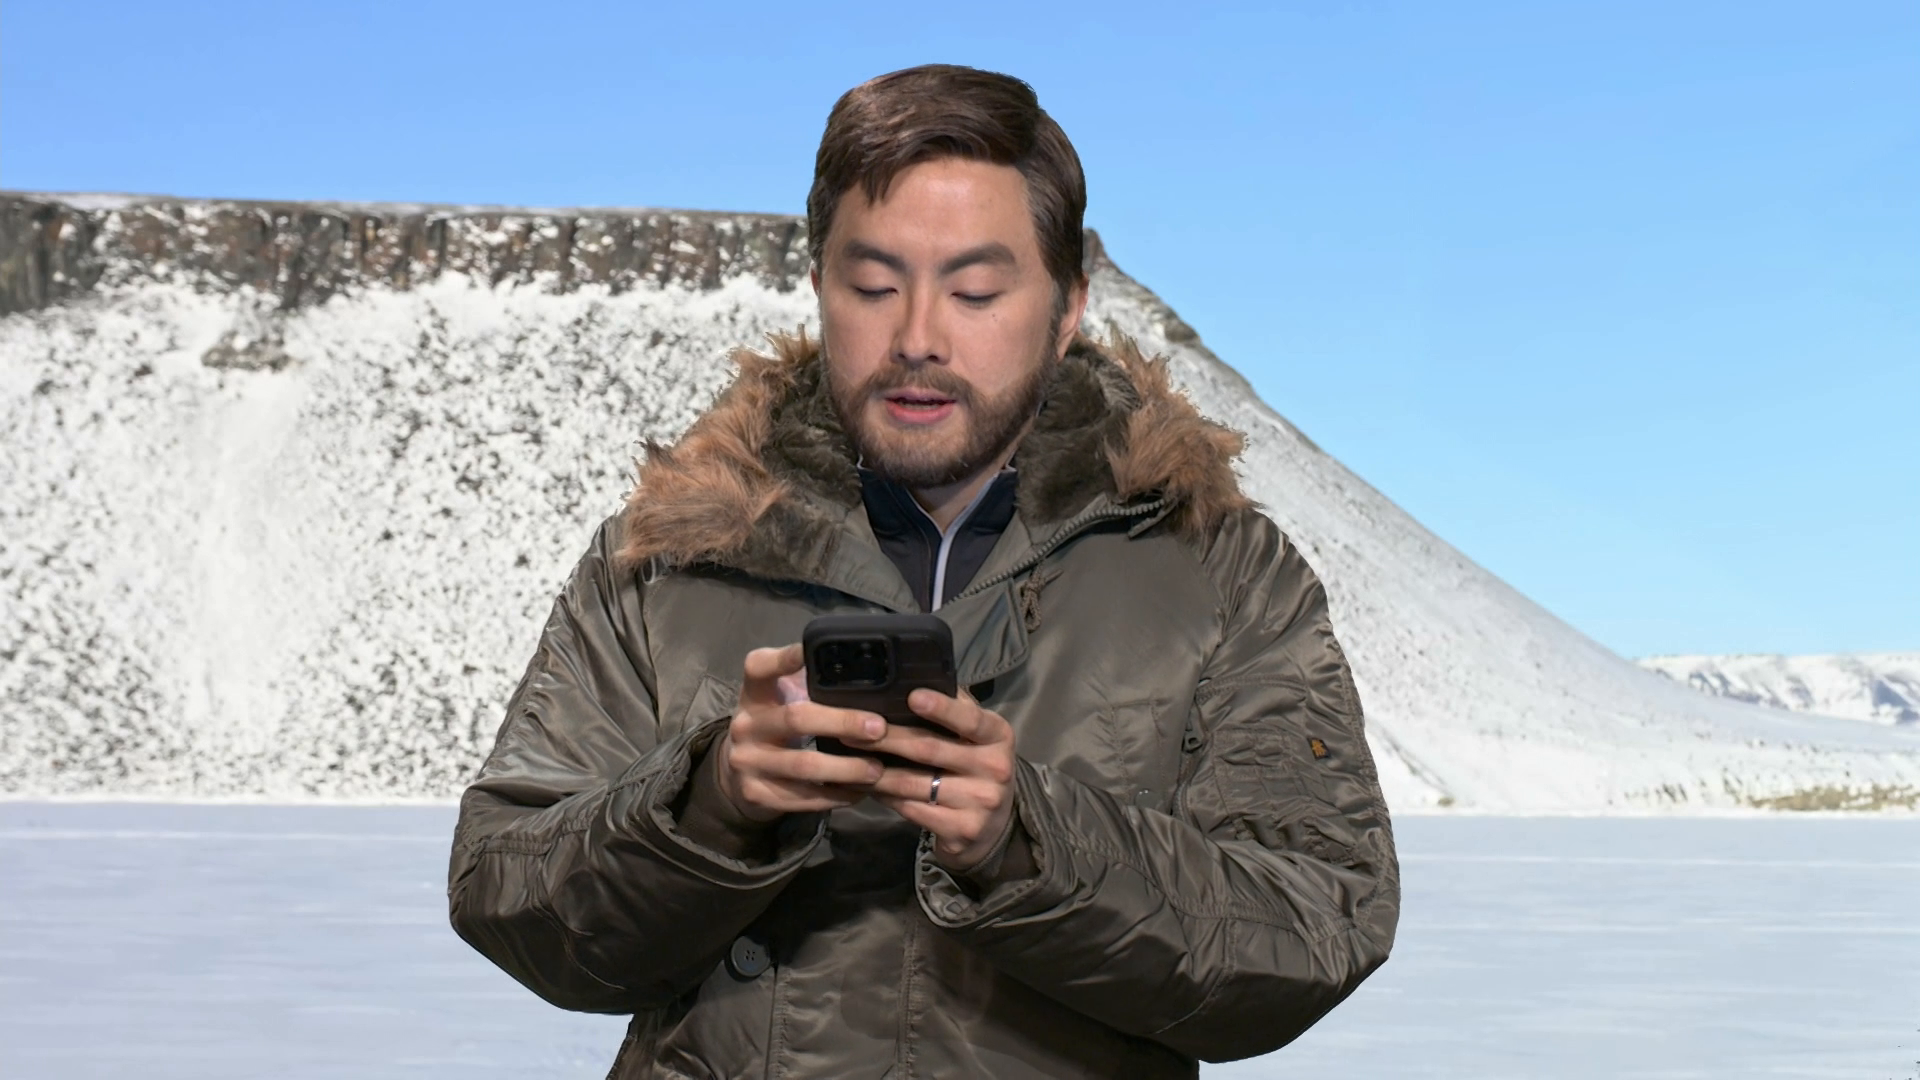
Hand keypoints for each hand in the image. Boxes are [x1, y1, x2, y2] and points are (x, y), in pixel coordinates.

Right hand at [713, 644, 888, 821]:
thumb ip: (809, 681)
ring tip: (877, 769)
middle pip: (796, 718)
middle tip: (879, 728)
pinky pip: (802, 798)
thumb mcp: (782, 697)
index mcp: (755, 693)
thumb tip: (863, 667)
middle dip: (842, 723)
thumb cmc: (776, 723)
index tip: (810, 651)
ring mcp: (747, 761)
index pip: (760, 667)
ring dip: (846, 768)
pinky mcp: (755, 793)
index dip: (784, 658)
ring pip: (803, 766)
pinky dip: (835, 796)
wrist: (739, 770)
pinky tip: (859, 791)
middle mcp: (745, 724)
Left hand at [868, 688, 1017, 870]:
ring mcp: (979, 802)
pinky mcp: (961, 830)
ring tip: (848, 760)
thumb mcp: (979, 737)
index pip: (970, 719)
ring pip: (913, 783)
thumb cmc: (976, 768)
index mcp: (998, 736)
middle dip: (886, 738)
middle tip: (851, 729)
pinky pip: (911, 809)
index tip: (912, 696)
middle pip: (930, 749)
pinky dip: (884, 797)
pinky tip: (865, 787)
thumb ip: (956, 709)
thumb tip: (918, 678)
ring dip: (875, 772)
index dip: (941, 708)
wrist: (993, 827)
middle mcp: (994, 768)